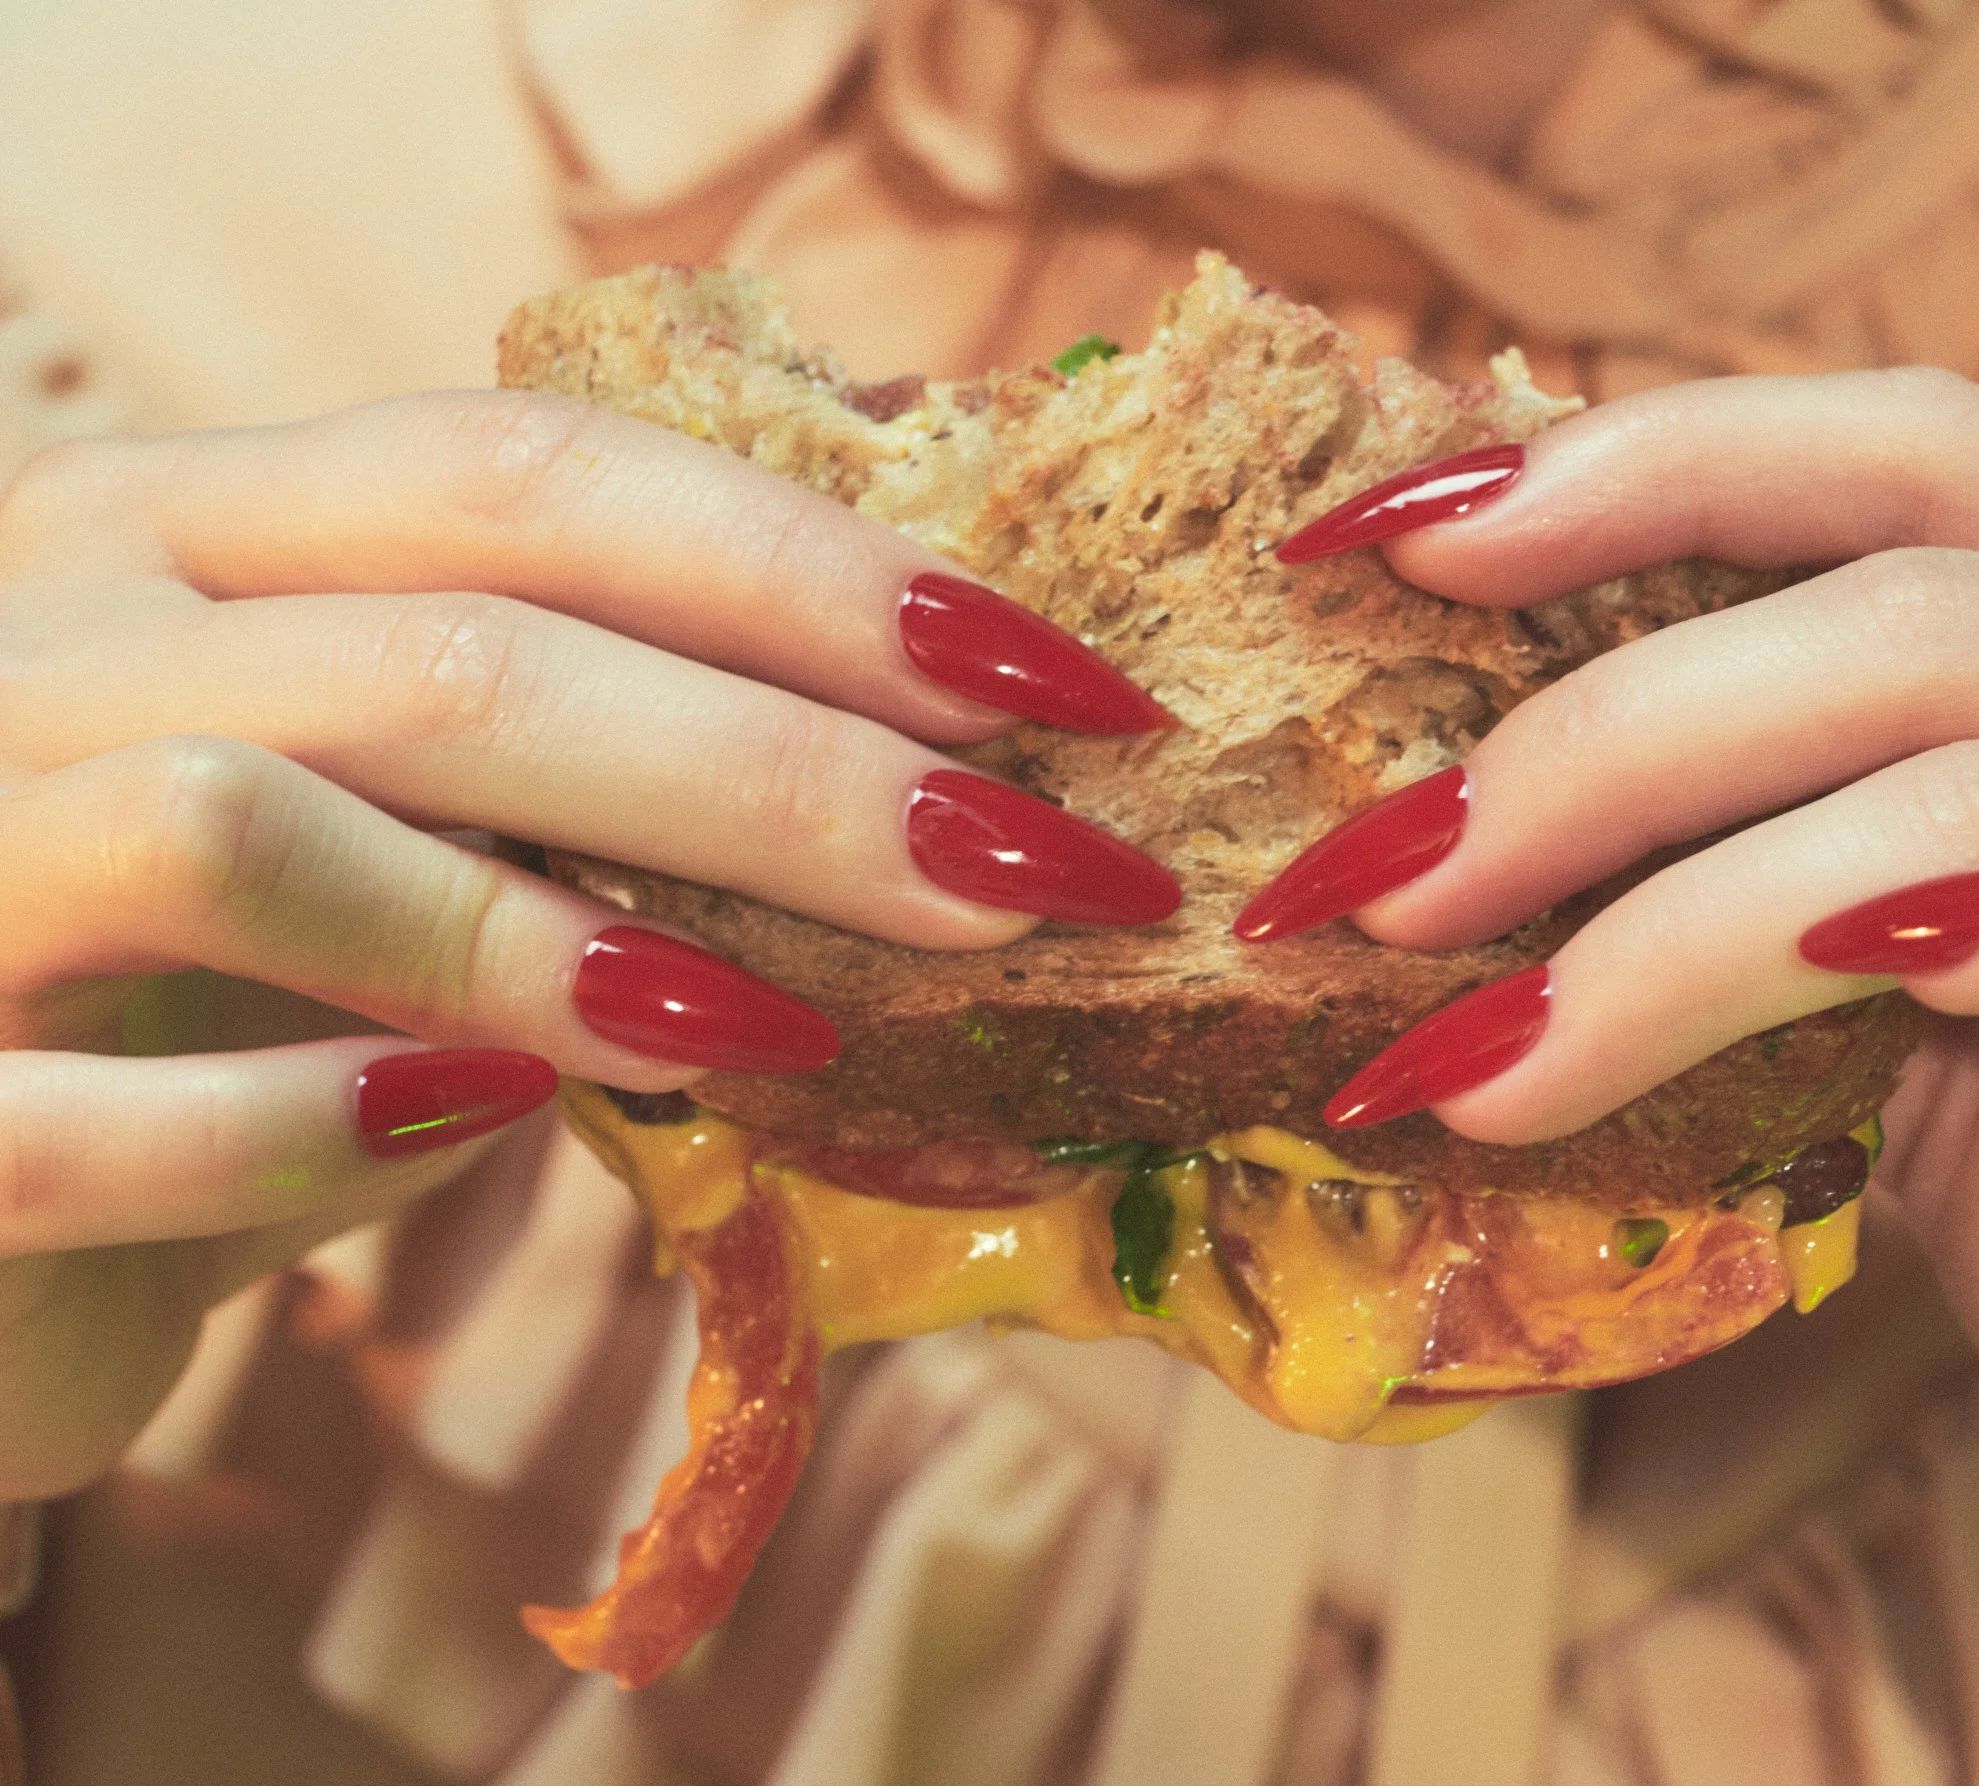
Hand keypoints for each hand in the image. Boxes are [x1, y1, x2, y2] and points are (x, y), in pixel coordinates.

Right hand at [0, 392, 1174, 1498]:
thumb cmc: (213, 995)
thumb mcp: (406, 831)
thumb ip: (588, 779)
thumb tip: (934, 782)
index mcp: (195, 528)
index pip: (530, 477)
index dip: (816, 572)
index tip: (1059, 684)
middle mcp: (47, 634)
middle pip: (452, 644)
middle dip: (788, 764)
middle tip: (1029, 870)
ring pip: (245, 816)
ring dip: (553, 930)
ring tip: (787, 1023)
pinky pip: (92, 1115)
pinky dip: (309, 1128)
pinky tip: (486, 1130)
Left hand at [1255, 370, 1978, 1752]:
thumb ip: (1822, 948)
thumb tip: (1527, 904)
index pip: (1913, 456)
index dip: (1640, 464)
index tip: (1381, 541)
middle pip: (1904, 594)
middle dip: (1581, 730)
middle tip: (1354, 879)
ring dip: (1669, 910)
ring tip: (1458, 1054)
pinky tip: (1821, 990)